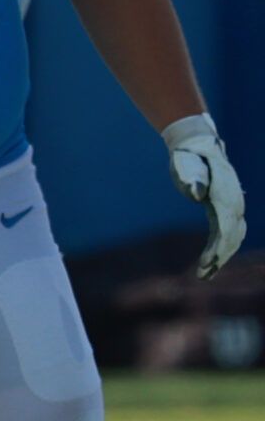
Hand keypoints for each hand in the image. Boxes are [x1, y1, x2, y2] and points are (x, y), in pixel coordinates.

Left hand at [164, 114, 246, 278]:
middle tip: (201, 276)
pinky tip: (212, 262)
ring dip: (221, 257)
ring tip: (204, 275)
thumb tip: (197, 192)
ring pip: (233, 238)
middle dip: (219, 258)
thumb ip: (192, 178)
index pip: (226, 229)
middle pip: (232, 238)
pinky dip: (222, 248)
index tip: (206, 264)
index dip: (218, 248)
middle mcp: (234, 203)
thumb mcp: (186, 165)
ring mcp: (233, 206)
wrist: (198, 145)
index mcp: (225, 197)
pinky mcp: (226, 209)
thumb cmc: (188, 157)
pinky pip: (229, 233)